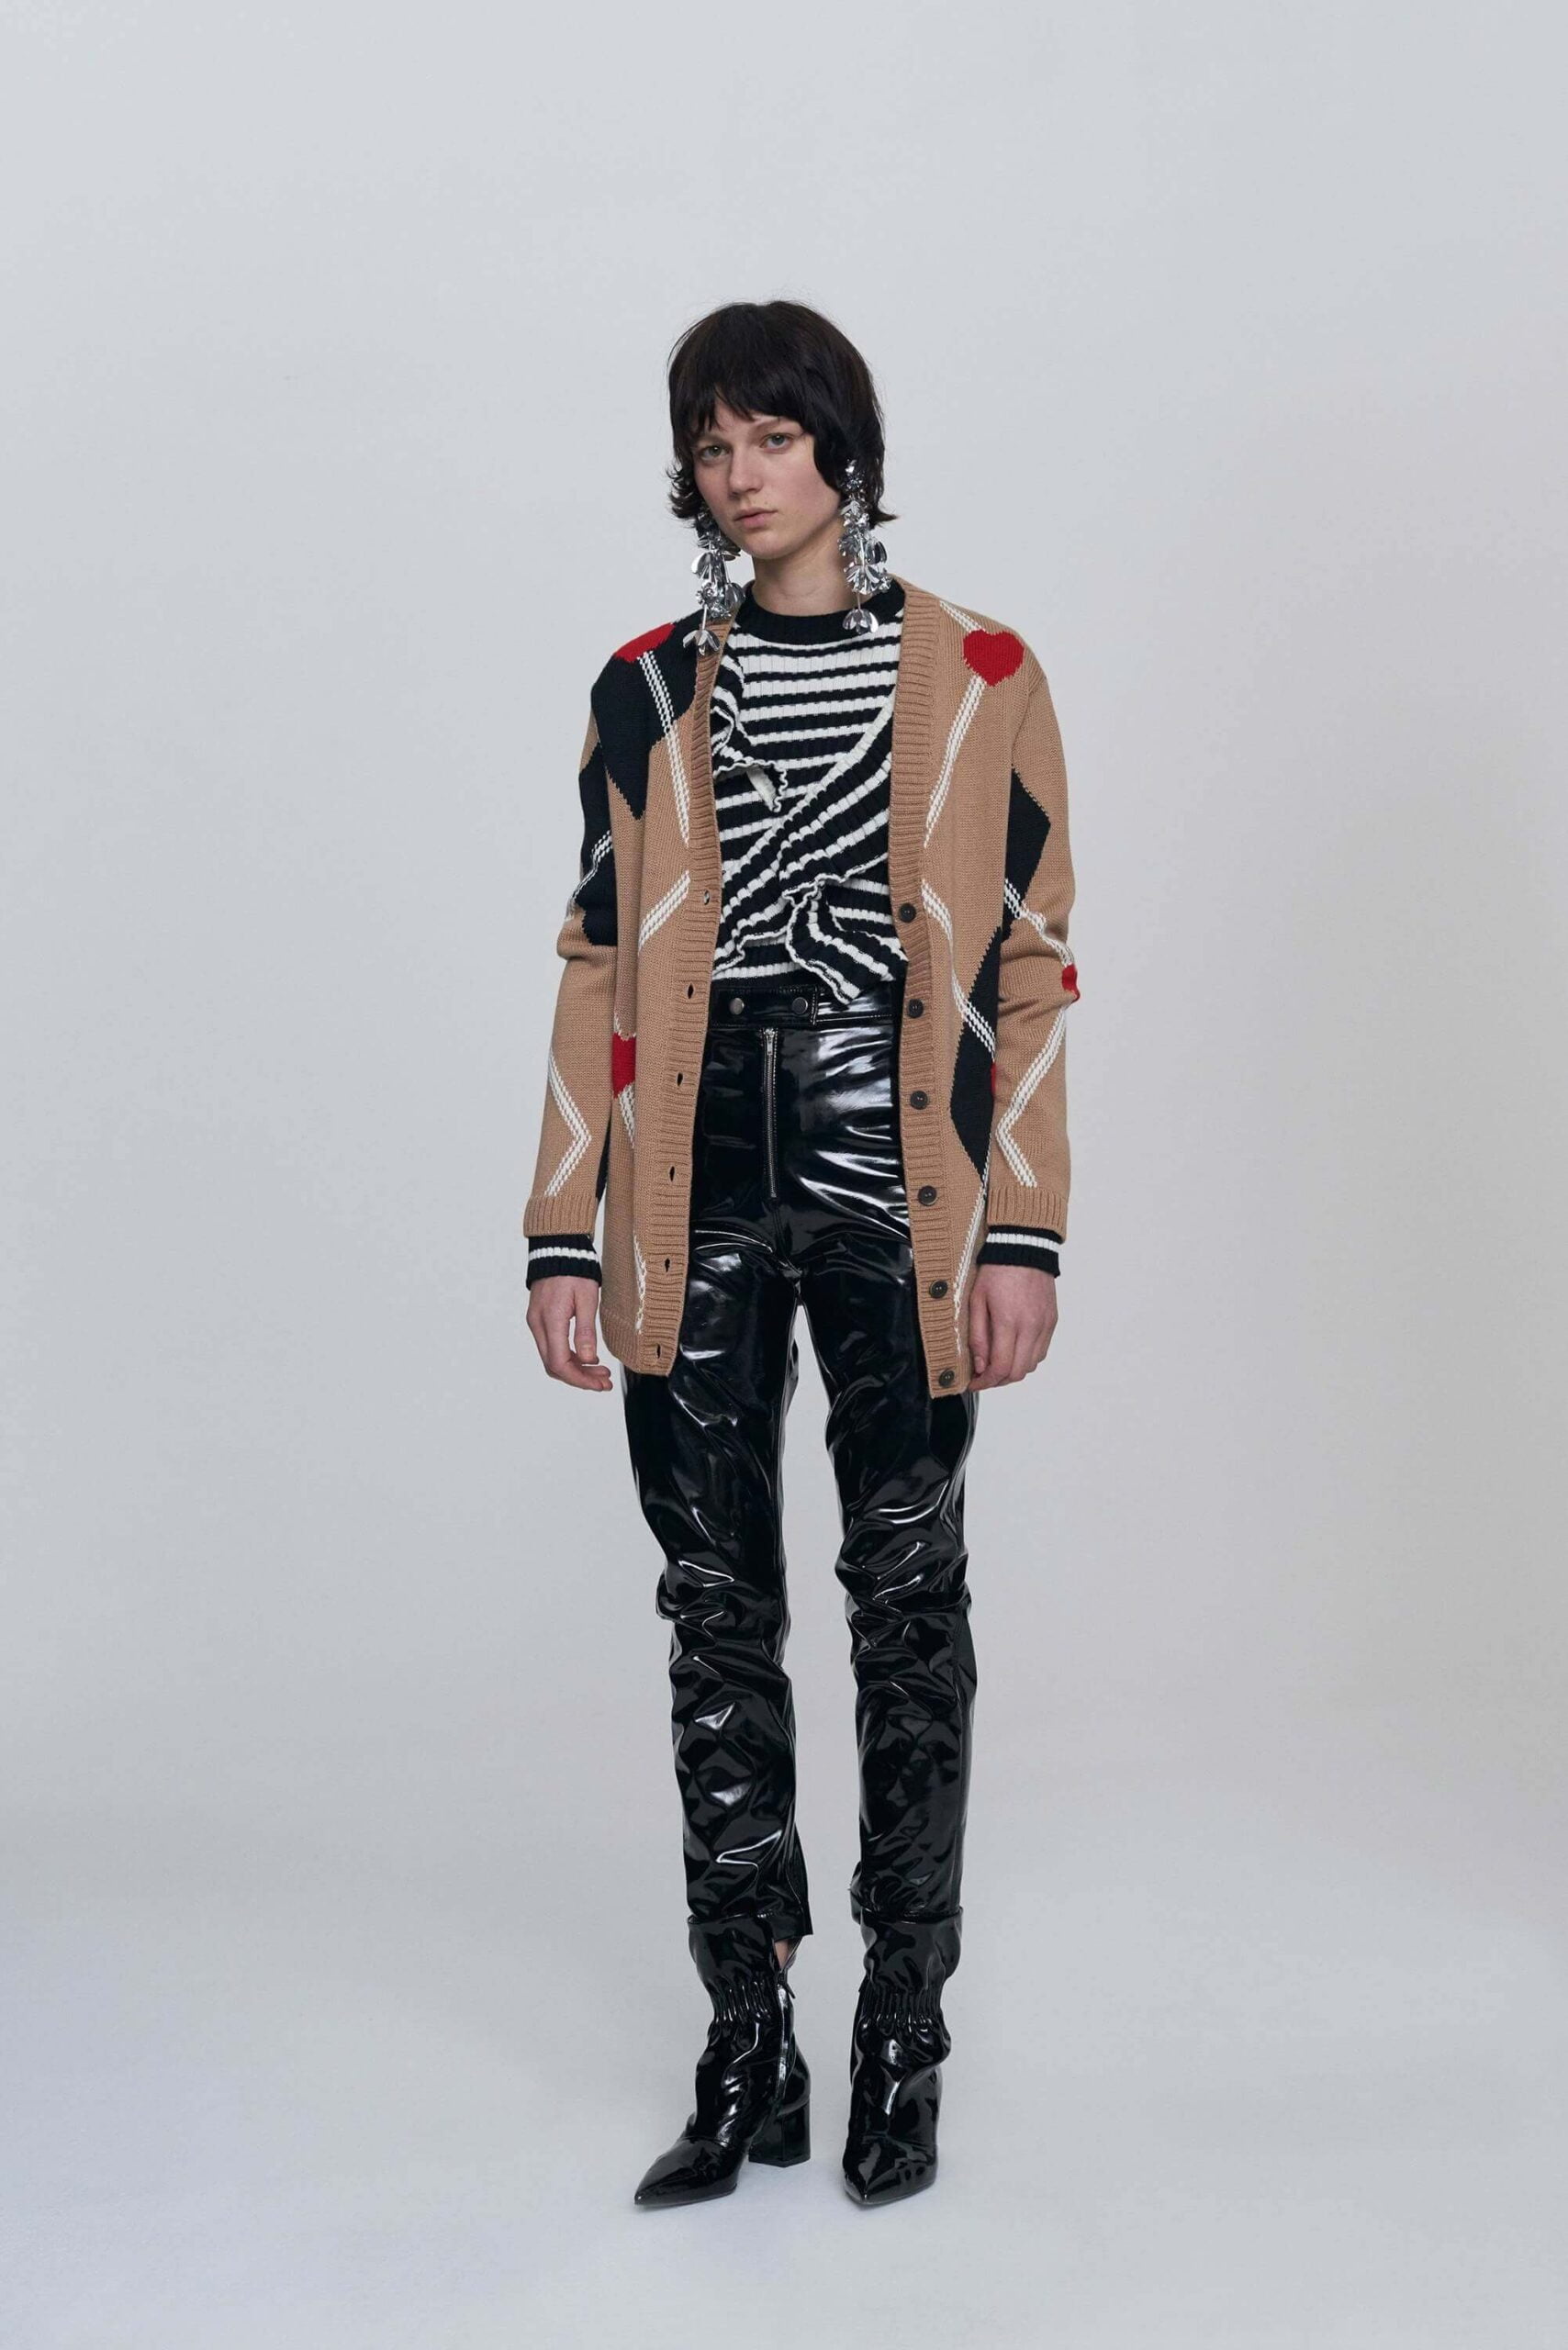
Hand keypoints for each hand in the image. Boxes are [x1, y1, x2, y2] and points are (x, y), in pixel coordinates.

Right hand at [527, 1275, 613, 1390]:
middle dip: (580, 1378)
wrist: (559, 1249)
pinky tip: (586, 1357)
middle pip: (554, 1366)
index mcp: (550, 1320)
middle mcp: (538, 1325)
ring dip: (575, 1368)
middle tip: (604, 1382)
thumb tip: (589, 1359)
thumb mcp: (587, 1299)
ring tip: (600, 1371)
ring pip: (551, 1358)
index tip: (599, 1384)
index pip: (559, 1363)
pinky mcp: (540, 1319)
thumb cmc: (574, 1270)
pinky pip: (551, 1346)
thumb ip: (586, 1331)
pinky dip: (568, 1357)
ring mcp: (536, 1322)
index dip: (580, 1379)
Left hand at [968, 1263, 1057, 1388]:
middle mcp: (1031, 1327)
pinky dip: (1027, 1358)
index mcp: (1009, 1322)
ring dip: (1014, 1371)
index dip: (986, 1382)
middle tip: (984, 1377)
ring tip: (997, 1364)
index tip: (975, 1383)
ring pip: (1032, 1365)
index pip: (1001, 1367)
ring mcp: (1044, 1325)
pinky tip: (1014, 1351)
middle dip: (998, 1380)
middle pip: (1018, 1372)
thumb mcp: (976, 1301)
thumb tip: (979, 1364)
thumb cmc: (997, 1271)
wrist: (1024, 1249)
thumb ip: (978, 1335)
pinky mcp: (1052, 1321)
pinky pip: (1042, 1351)